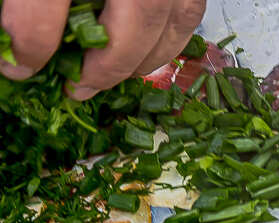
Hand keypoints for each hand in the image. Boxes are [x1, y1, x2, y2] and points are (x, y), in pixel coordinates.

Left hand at [0, 0, 205, 97]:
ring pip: (165, 30)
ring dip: (137, 62)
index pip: (46, 9)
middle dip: (99, 69)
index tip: (18, 68)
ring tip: (106, 74)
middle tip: (75, 87)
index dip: (29, 45)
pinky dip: (168, 40)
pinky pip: (189, 15)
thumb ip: (20, 3)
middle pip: (126, 30)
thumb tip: (14, 51)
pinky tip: (142, 50)